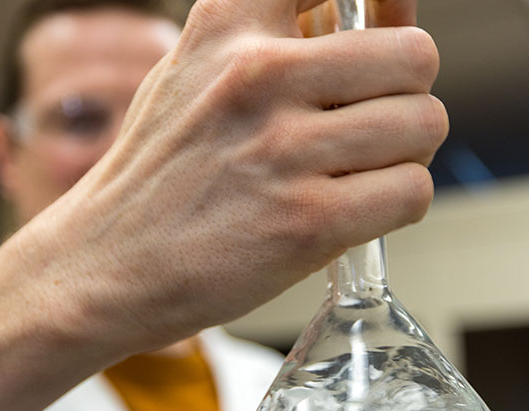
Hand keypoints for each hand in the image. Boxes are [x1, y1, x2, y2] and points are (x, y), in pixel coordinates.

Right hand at [26, 0, 447, 351]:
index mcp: (232, 21)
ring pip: (423, 125)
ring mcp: (284, 148)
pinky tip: (355, 212)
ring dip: (404, 155)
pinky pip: (411, 192)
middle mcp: (260, 73)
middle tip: (368, 129)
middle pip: (414, 58)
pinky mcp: (308, 221)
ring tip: (356, 175)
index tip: (379, 26)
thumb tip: (395, 14)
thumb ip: (288, 36)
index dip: (384, 1)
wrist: (105, 265)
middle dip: (404, 97)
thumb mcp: (199, 70)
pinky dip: (396, 205)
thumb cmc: (161, 173)